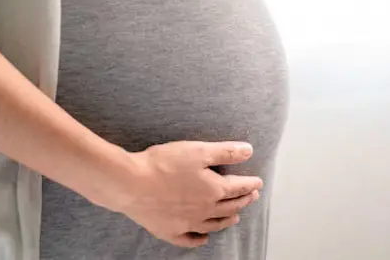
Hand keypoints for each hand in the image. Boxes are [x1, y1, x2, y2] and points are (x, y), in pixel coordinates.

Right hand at [105, 141, 261, 247]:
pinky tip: (203, 238)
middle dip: (243, 201)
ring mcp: (187, 223)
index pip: (238, 188)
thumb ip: (226, 152)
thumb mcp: (199, 151)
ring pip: (213, 225)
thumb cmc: (165, 164)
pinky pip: (189, 239)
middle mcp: (204, 210)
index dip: (250, 184)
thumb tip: (249, 151)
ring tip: (235, 217)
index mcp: (214, 190)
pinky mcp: (169, 231)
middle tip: (251, 197)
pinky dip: (199, 240)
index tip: (258, 183)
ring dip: (227, 220)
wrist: (131, 184)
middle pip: (229, 207)